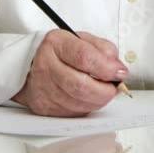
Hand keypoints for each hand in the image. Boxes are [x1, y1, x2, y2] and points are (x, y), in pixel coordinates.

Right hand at [11, 30, 128, 116]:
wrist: (33, 66)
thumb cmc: (61, 52)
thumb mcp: (82, 40)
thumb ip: (103, 49)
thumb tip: (117, 68)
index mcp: (56, 43)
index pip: (84, 57)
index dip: (107, 68)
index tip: (120, 72)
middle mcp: (46, 66)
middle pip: (81, 85)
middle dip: (105, 90)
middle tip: (115, 87)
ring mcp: (43, 88)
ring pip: (79, 103)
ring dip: (98, 100)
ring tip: (102, 90)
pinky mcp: (44, 107)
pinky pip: (74, 112)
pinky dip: (88, 106)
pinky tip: (89, 97)